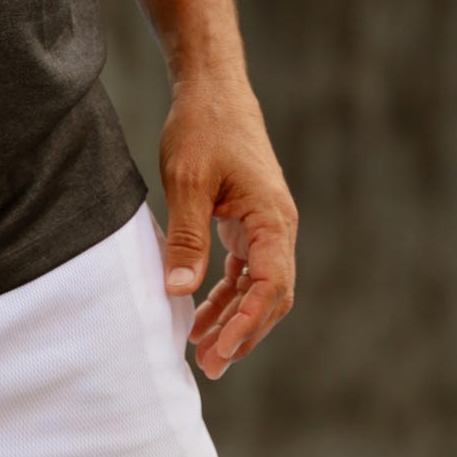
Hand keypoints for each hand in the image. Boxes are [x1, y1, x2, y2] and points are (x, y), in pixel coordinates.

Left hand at [158, 77, 298, 380]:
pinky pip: (244, 270)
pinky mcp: (248, 222)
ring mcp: (265, 226)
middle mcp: (277, 226)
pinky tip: (201, 315)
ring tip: (203, 353)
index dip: (248, 322)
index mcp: (272, 218)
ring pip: (258, 287)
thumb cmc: (201, 128)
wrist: (212, 90)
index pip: (271, 285)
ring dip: (233, 320)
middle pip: (271, 295)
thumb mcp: (187, 182)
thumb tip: (179, 291)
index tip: (222, 349)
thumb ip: (186, 238)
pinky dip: (226, 295)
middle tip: (210, 366)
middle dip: (243, 333)